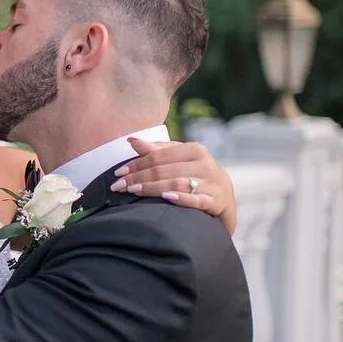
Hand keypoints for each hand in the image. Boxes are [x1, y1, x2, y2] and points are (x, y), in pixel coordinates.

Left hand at [113, 137, 237, 235]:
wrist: (224, 197)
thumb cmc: (196, 174)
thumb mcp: (179, 160)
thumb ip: (157, 151)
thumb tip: (131, 140)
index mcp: (194, 150)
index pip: (159, 156)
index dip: (136, 164)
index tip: (118, 173)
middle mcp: (205, 164)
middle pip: (164, 170)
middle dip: (138, 177)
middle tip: (119, 186)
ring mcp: (212, 183)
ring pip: (176, 183)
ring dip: (152, 188)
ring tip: (133, 191)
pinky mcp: (216, 201)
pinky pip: (198, 200)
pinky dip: (182, 198)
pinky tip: (167, 197)